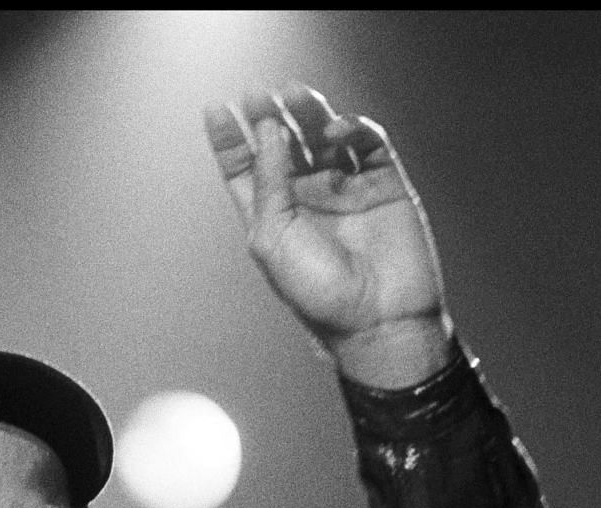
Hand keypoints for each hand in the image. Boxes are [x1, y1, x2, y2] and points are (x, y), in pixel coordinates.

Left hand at [204, 83, 452, 386]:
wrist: (377, 319)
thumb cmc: (318, 293)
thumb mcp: (272, 237)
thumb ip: (269, 180)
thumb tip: (268, 128)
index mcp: (272, 216)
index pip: (245, 168)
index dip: (230, 139)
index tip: (217, 109)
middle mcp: (307, 199)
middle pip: (284, 143)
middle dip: (269, 117)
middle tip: (259, 95)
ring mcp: (346, 189)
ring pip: (324, 136)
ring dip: (308, 113)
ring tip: (295, 96)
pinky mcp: (383, 184)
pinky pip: (367, 143)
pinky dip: (353, 128)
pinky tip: (337, 130)